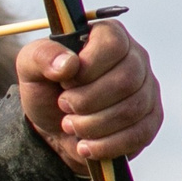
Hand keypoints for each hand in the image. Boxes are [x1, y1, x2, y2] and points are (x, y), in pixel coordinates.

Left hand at [15, 22, 161, 175]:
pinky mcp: (150, 120)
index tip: (65, 82)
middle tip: (64, 106)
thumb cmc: (47, 89)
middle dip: (87, 101)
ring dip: (93, 124)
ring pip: (132, 109)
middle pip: (126, 79)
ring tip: (70, 125)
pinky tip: (85, 145)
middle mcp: (136, 58)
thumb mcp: (31, 68)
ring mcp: (147, 89)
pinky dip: (107, 145)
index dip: (88, 68)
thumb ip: (42, 57)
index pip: (113, 45)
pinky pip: (139, 135)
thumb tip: (68, 64)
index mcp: (109, 35)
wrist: (56, 128)